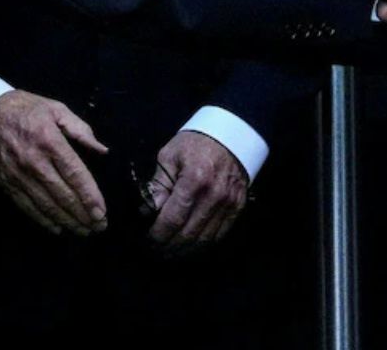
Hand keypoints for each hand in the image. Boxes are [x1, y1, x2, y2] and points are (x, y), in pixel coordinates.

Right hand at [0, 89, 109, 235]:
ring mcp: (19, 176)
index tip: (102, 212)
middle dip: (83, 214)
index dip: (90, 196)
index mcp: (50, 141)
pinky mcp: (7, 184)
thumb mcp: (56, 109)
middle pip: (63, 195)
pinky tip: (58, 228)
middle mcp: (35, 162)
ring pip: (47, 205)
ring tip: (83, 230)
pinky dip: (44, 220)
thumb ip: (80, 130)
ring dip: (67, 221)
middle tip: (99, 227)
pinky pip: (28, 207)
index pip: (75, 175)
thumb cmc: (25, 109)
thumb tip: (102, 150)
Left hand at [144, 129, 247, 257]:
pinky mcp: (238, 206)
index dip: (158, 235)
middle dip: (169, 247)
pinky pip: (220, 234)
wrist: (231, 133)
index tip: (148, 240)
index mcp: (194, 180)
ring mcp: (229, 202)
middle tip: (155, 251)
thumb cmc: (195, 143)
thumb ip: (158, 186)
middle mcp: (214, 195)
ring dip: (185, 251)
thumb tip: (147, 213)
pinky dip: (203, 245)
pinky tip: (190, 247)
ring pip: (204, 239)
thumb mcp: (169, 156)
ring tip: (170, 253)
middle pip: (188, 234)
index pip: (173, 219)